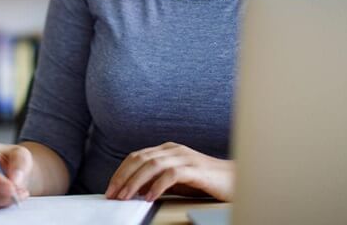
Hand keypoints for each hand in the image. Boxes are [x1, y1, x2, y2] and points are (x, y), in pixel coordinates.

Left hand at [104, 142, 232, 201]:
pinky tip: (149, 197)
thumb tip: (134, 190)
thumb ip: (157, 180)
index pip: (136, 156)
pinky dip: (157, 186)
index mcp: (167, 149)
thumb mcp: (176, 180)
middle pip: (140, 159)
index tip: (111, 189)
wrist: (235, 180)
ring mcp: (185, 157)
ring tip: (125, 197)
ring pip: (152, 165)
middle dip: (123, 177)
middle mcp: (173, 150)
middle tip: (112, 195)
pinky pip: (171, 175)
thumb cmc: (205, 181)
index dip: (121, 172)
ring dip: (135, 182)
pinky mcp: (195, 170)